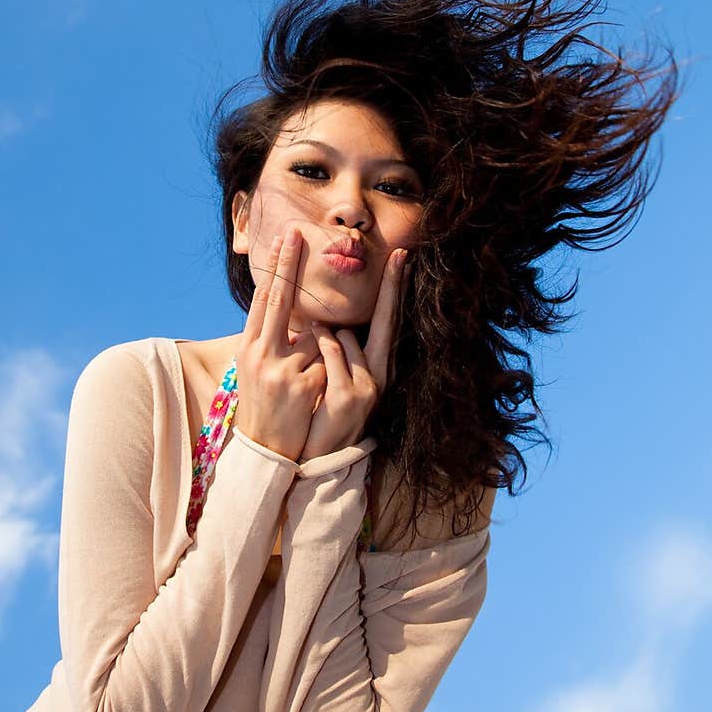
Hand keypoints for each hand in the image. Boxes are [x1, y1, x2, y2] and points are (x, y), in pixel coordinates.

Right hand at [235, 225, 325, 462]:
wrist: (265, 450)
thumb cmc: (265, 403)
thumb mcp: (259, 368)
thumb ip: (272, 338)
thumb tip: (287, 306)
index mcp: (249, 347)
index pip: (263, 299)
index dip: (274, 268)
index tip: (283, 238)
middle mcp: (260, 354)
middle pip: (278, 300)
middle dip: (287, 264)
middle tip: (294, 230)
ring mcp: (281, 370)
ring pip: (317, 335)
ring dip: (322, 350)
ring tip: (306, 381)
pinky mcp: (302, 386)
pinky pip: (329, 360)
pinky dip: (330, 370)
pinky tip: (315, 394)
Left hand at [298, 246, 412, 463]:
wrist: (316, 456)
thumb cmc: (320, 412)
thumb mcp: (334, 378)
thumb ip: (338, 350)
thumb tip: (329, 320)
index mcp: (376, 367)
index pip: (388, 320)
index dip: (395, 289)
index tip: (402, 258)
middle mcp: (379, 373)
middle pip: (382, 321)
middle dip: (387, 288)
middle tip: (398, 255)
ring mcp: (368, 384)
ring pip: (344, 335)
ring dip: (323, 337)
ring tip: (311, 366)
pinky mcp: (351, 393)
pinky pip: (331, 350)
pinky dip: (317, 347)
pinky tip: (309, 362)